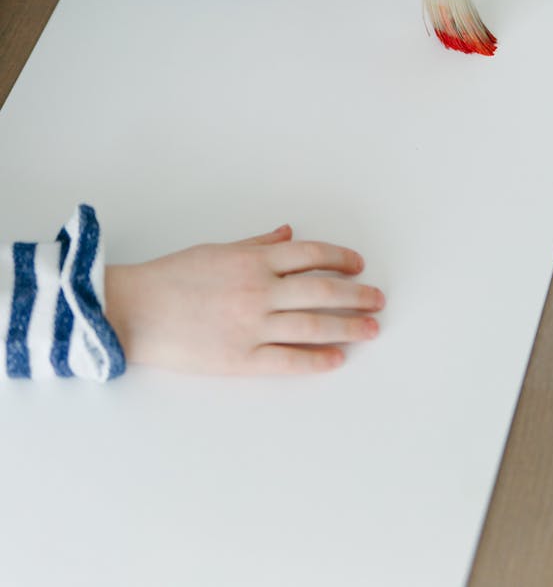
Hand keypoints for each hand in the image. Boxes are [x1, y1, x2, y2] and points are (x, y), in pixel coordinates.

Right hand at [104, 225, 384, 375]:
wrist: (134, 310)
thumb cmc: (172, 277)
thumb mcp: (217, 250)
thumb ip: (256, 244)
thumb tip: (289, 233)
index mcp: (253, 260)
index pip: (310, 255)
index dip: (340, 258)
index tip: (359, 265)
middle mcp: (259, 290)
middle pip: (320, 289)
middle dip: (355, 294)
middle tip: (378, 299)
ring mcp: (251, 325)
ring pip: (312, 324)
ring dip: (347, 325)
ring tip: (371, 328)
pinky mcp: (240, 358)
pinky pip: (288, 359)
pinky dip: (316, 359)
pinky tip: (337, 358)